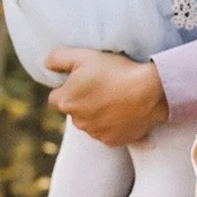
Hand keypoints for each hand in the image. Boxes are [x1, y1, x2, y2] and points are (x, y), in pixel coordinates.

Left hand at [45, 48, 168, 145]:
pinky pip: (108, 133)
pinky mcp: (113, 141)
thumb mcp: (84, 56)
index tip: (83, 82)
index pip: (55, 98)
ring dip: (98, 114)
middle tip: (103, 87)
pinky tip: (125, 112)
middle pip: (74, 111)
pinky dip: (114, 125)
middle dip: (83, 102)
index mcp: (67, 102)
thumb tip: (46, 65)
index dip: (68, 89)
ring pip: (91, 123)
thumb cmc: (116, 71)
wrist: (150, 91)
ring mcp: (96, 134)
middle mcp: (78, 122)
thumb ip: (58, 58)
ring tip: (116, 99)